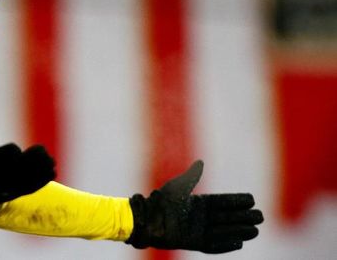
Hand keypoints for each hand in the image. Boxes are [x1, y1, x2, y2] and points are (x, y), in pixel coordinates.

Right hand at [0, 118, 55, 216]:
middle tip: (40, 150)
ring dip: (41, 169)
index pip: (4, 159)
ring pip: (28, 179)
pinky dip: (42, 180)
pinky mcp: (11, 195)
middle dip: (33, 159)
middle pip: (21, 169)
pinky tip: (52, 171)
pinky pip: (30, 188)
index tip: (13, 150)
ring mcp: (4, 189)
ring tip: (51, 160)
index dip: (12, 151)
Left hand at [126, 160, 263, 252]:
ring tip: (255, 230)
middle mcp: (200, 218)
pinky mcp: (192, 242)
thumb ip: (192, 176)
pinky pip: (212, 245)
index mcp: (198, 204)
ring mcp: (197, 231)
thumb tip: (201, 162)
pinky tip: (238, 243)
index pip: (223, 202)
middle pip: (227, 218)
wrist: (147, 218)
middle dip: (243, 217)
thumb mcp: (178, 186)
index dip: (237, 201)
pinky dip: (225, 245)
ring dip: (239, 231)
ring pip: (223, 231)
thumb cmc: (161, 201)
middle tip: (261, 216)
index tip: (252, 199)